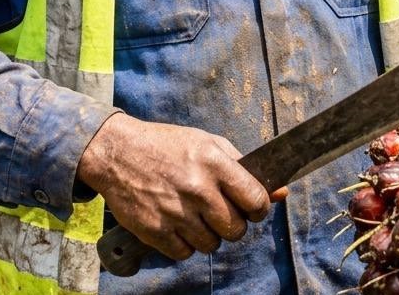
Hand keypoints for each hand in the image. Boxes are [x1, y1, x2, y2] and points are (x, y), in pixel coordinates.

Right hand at [77, 113, 285, 260]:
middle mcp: (197, 187)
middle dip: (231, 224)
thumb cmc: (166, 146)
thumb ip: (243, 168)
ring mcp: (175, 211)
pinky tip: (176, 223)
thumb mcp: (207, 144)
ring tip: (193, 214)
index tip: (251, 208)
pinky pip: (184, 253)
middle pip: (235, 229)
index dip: (258, 209)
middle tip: (218, 211)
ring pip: (211, 244)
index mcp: (213, 161)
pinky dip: (183, 244)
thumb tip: (281, 193)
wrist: (117, 152)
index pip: (255, 200)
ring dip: (206, 234)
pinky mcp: (155, 230)